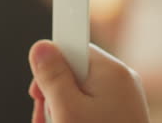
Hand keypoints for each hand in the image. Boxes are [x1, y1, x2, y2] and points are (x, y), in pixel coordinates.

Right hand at [29, 40, 149, 122]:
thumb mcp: (68, 111)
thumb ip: (52, 76)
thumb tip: (41, 46)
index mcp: (112, 71)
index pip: (74, 47)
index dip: (53, 64)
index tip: (40, 87)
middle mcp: (120, 81)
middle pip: (73, 73)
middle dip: (53, 97)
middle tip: (46, 121)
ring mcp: (122, 100)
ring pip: (78, 94)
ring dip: (60, 112)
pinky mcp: (120, 117)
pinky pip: (89, 108)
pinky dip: (74, 119)